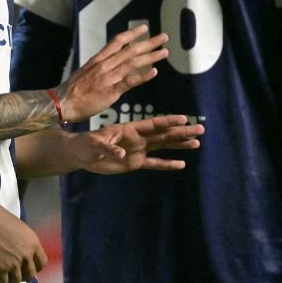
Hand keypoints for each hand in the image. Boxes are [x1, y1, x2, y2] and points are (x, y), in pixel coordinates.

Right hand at [0, 201, 47, 282]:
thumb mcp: (18, 228)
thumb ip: (23, 242)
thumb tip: (20, 252)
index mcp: (33, 242)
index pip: (42, 263)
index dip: (34, 267)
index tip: (26, 267)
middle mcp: (27, 255)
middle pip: (30, 275)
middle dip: (21, 275)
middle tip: (12, 272)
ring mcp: (14, 263)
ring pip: (17, 280)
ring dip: (9, 279)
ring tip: (1, 274)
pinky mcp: (0, 268)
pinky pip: (3, 282)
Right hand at [57, 25, 167, 121]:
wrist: (62, 102)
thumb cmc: (73, 91)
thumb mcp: (85, 72)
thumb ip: (99, 68)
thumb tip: (109, 63)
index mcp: (98, 60)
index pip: (117, 42)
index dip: (132, 34)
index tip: (144, 28)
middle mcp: (104, 65)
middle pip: (130, 50)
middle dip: (148, 43)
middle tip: (163, 37)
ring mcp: (108, 77)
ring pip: (132, 63)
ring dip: (150, 56)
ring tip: (164, 52)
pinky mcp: (111, 91)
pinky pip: (129, 82)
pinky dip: (142, 76)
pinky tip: (154, 72)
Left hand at [80, 115, 202, 173]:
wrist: (81, 153)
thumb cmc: (86, 144)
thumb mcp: (95, 144)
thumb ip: (108, 147)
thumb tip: (122, 155)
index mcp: (129, 129)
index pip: (152, 124)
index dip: (168, 121)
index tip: (184, 118)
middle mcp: (138, 138)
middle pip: (164, 134)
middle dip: (182, 131)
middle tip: (201, 128)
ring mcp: (138, 150)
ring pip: (163, 146)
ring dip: (179, 145)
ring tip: (197, 143)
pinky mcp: (135, 163)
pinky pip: (154, 163)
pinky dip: (167, 164)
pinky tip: (181, 164)